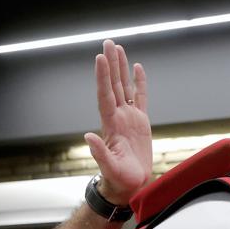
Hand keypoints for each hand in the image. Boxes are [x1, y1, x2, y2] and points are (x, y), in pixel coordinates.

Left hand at [85, 39, 151, 204]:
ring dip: (121, 68)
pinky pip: (141, 98)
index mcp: (111, 125)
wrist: (129, 186)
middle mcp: (118, 117)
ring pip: (125, 87)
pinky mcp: (140, 123)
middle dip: (111, 64)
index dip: (103, 77)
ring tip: (119, 49)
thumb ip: (99, 153)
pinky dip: (140, 83)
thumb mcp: (108, 168)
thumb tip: (88, 137)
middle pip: (114, 85)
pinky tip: (137, 68)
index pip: (106, 95)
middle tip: (108, 43)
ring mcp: (129, 118)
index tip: (100, 58)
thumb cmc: (118, 180)